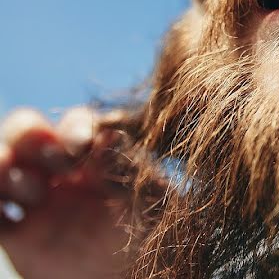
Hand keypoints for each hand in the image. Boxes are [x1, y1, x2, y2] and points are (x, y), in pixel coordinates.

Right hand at [0, 107, 134, 278]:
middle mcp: (61, 171)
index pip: (77, 125)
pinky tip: (0, 212)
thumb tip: (109, 137)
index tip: (82, 145)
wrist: (132, 275)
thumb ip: (131, 170)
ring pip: (5, 167)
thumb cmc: (152, 232)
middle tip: (59, 165)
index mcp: (96, 155)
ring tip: (33, 194)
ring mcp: (36, 200)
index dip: (75, 127)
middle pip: (30, 134)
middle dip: (34, 138)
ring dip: (6, 168)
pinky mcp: (18, 235)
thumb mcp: (151, 199)